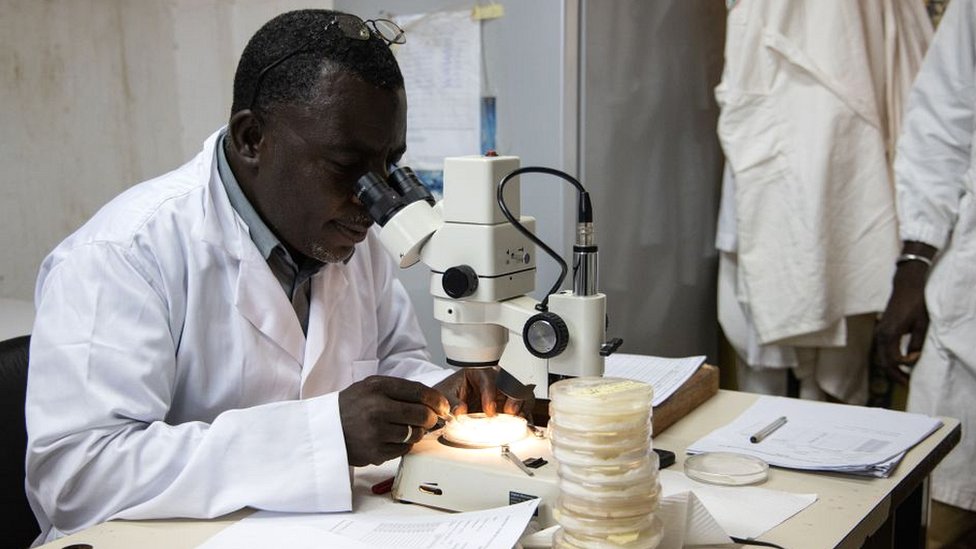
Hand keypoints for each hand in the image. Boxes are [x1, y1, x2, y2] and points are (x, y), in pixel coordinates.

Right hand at [338, 375, 449, 465]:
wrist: (325, 429)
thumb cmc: (352, 406)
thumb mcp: (371, 387)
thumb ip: (402, 390)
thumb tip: (437, 401)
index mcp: (377, 388)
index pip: (419, 391)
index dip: (437, 399)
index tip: (442, 405)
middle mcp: (377, 409)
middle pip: (422, 415)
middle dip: (430, 418)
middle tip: (428, 419)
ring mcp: (376, 433)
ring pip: (415, 434)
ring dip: (416, 432)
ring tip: (405, 428)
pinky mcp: (375, 452)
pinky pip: (404, 449)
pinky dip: (404, 444)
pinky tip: (392, 438)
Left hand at [434, 368, 533, 419]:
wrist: (448, 401)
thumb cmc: (448, 393)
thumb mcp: (444, 395)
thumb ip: (450, 402)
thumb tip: (459, 410)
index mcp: (477, 372)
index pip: (488, 378)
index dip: (490, 394)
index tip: (489, 410)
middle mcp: (493, 380)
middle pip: (510, 382)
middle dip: (513, 396)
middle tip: (510, 412)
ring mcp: (502, 392)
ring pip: (519, 392)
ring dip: (521, 405)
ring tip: (518, 418)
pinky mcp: (507, 404)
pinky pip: (521, 406)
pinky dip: (523, 414)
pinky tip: (521, 423)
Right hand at [875, 260, 930, 384]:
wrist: (905, 286)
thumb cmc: (915, 303)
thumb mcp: (921, 324)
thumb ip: (915, 342)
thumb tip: (913, 358)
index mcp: (890, 334)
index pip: (894, 359)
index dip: (907, 363)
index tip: (917, 359)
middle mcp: (881, 335)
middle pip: (884, 362)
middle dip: (895, 374)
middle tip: (907, 384)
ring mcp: (879, 332)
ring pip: (881, 357)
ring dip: (892, 368)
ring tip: (903, 376)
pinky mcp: (881, 330)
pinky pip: (882, 350)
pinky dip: (889, 359)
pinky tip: (899, 362)